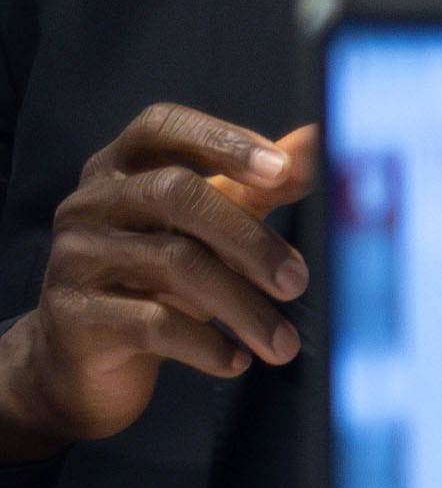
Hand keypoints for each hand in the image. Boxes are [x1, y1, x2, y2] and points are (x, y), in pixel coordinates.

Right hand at [0, 107, 319, 458]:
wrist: (82, 356)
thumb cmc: (157, 276)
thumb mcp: (208, 225)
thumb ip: (260, 186)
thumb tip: (322, 141)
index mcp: (120, 168)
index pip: (161, 126)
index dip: (221, 139)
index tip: (283, 170)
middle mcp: (89, 203)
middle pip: (176, 194)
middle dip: (249, 238)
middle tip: (298, 281)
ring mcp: (74, 257)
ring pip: (172, 263)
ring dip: (243, 305)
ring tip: (284, 342)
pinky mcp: (73, 315)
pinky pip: (151, 323)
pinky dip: (205, 345)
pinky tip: (237, 361)